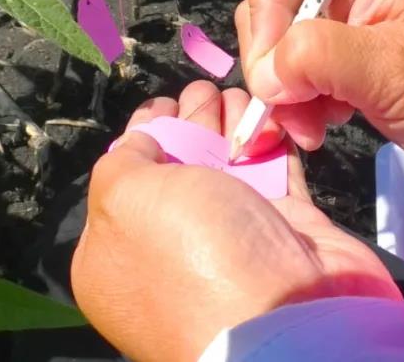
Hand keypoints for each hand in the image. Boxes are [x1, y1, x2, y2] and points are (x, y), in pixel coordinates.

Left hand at [71, 81, 399, 361]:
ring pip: (229, 171)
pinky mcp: (285, 235)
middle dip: (191, 125)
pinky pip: (275, 177)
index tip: (160, 105)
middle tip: (203, 89)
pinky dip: (273, 143)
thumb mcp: (126, 199)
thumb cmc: (192, 255)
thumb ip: (122, 161)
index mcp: (115, 258)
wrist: (287, 314)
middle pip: (179, 172)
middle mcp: (170, 253)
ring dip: (234, 127)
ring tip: (238, 92)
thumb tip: (140, 143)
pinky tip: (271, 113)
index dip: (141, 140)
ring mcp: (231, 245)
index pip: (122, 187)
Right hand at [236, 0, 403, 170]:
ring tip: (313, 130)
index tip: (277, 64)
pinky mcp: (340, 66)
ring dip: (282, 94)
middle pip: (267, 3)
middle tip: (296, 111)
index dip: (264, 3)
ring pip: (274, 46)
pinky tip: (322, 129)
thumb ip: (322, 58)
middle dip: (271, 62)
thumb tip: (263, 74)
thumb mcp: (395, 70)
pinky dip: (296, 107)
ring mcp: (341, 28)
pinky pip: (291, 76)